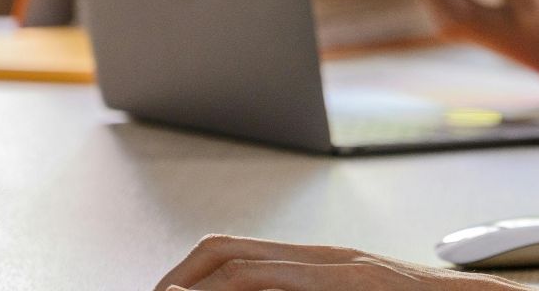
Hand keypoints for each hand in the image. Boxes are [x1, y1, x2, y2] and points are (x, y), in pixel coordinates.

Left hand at [156, 235, 524, 289]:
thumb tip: (246, 290)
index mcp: (319, 263)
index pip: (231, 252)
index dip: (185, 274)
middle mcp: (325, 260)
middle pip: (227, 252)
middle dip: (180, 280)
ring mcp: (342, 273)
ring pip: (249, 271)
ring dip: (205, 289)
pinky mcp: (358, 287)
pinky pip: (285, 287)